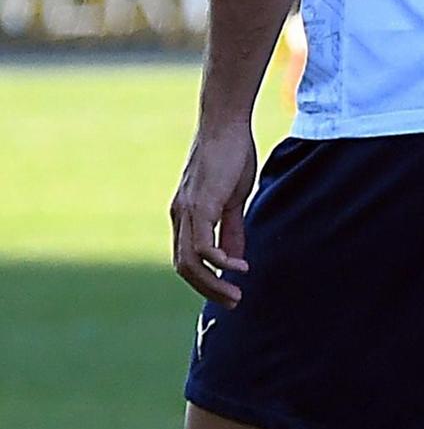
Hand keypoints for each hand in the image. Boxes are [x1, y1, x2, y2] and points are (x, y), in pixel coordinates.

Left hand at [171, 115, 260, 306]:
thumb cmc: (230, 157)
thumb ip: (231, 228)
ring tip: (236, 293)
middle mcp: (180, 216)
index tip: (231, 291)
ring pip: (189, 262)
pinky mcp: (200, 205)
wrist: (224, 126)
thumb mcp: (233, 198)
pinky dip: (219, 261)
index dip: (207, 279)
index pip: (188, 258)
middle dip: (208, 290)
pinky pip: (202, 244)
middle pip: (184, 267)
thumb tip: (235, 257)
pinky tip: (237, 266)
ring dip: (212, 283)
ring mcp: (187, 212)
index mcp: (186, 215)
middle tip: (234, 302)